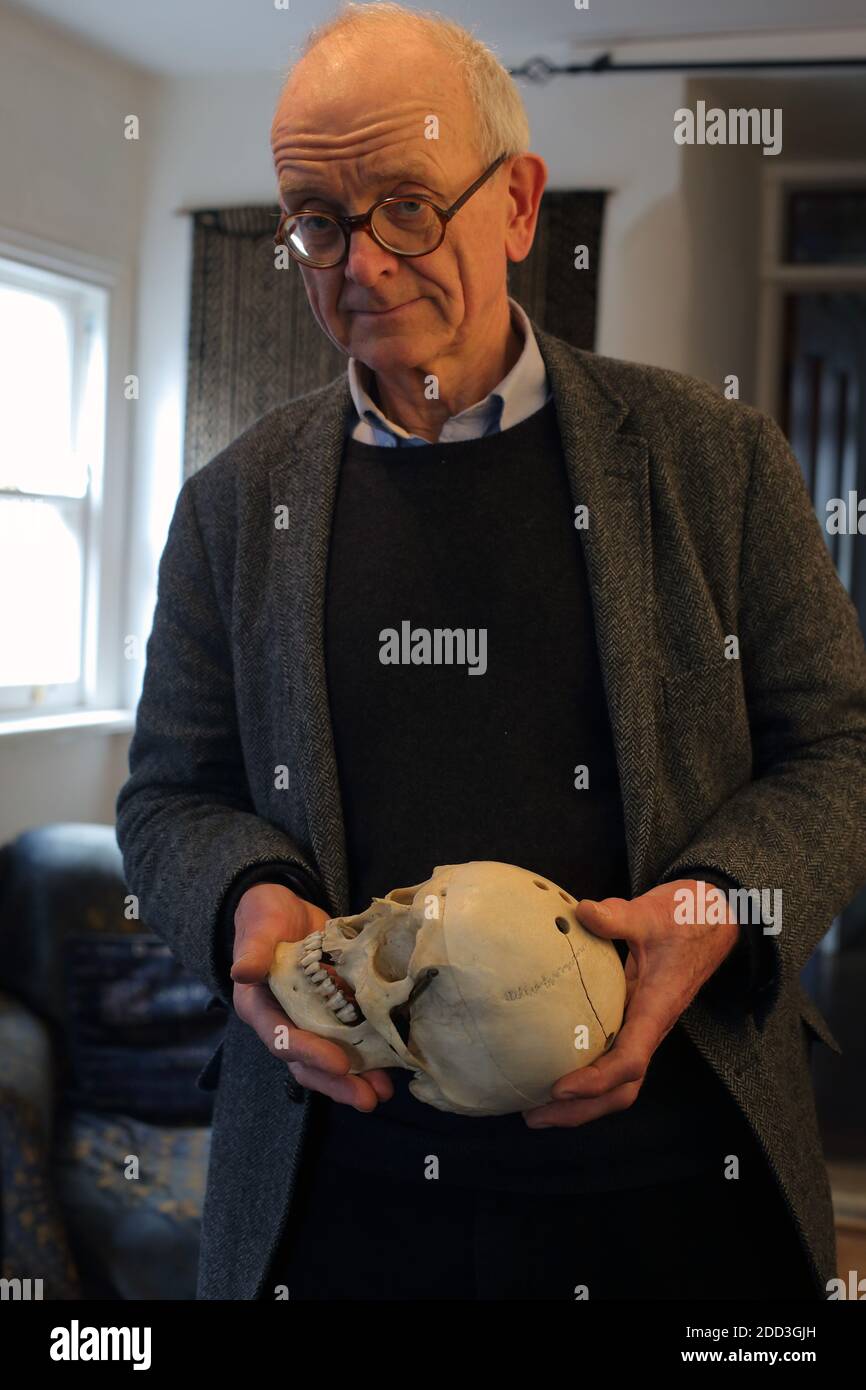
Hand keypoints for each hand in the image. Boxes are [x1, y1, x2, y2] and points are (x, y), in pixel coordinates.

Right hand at [230, 882, 393, 1110]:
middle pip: (307, 1062)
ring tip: (383, 1092)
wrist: (288, 908)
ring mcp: (310, 1020)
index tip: (338, 1063)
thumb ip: (253, 948)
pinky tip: (394, 1065)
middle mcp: (283, 1022)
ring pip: (331, 1057)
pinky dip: (370, 1053)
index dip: (309, 1053)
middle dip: (337, 1083)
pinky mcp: (333, 1012)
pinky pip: (351, 1038)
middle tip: (366, 1099)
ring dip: (357, 1078)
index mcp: (259, 1007)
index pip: (280, 1038)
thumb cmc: (266, 915)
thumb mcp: (258, 926)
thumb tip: (241, 971)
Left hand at [523, 879, 738, 1128]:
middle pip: (622, 1089)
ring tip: (535, 1107)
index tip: (560, 1088)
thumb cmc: (686, 917)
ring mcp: (642, 1026)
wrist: (713, 917)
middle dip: (581, 1110)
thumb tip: (582, 912)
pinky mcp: (634, 1018)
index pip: (630, 1060)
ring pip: (617, 1081)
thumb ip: (618, 916)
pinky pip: (611, 1059)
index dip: (597, 1080)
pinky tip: (550, 1068)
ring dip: (580, 1102)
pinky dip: (584, 1074)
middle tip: (533, 1115)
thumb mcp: (651, 913)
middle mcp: (650, 1027)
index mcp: (657, 1009)